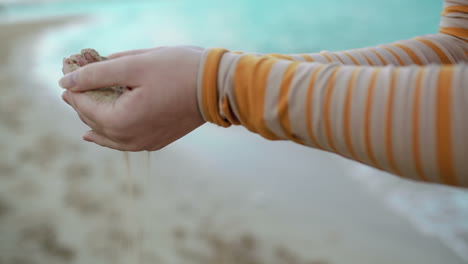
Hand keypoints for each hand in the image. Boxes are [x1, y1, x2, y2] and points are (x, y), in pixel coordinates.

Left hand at [59, 46, 205, 150]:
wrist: (216, 87)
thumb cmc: (177, 71)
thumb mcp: (133, 66)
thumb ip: (96, 74)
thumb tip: (66, 82)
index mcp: (122, 122)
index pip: (84, 106)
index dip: (73, 88)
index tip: (67, 72)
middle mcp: (130, 139)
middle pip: (93, 122)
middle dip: (81, 102)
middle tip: (72, 84)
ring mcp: (145, 143)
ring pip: (107, 135)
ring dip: (93, 118)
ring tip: (79, 105)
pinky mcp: (157, 141)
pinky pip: (123, 141)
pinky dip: (109, 132)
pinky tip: (98, 133)